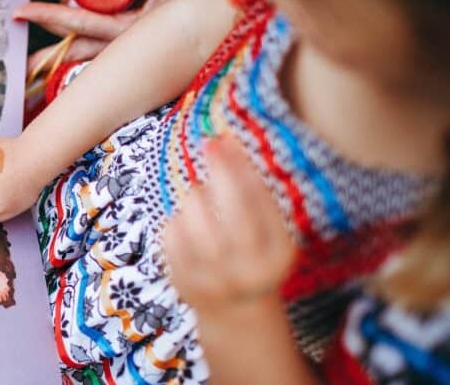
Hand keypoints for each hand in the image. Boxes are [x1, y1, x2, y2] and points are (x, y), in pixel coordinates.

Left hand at [16, 0, 217, 70]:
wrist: (238, 11)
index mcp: (137, 30)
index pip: (84, 25)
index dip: (52, 17)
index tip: (23, 11)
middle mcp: (131, 45)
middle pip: (78, 45)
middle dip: (47, 45)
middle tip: (17, 32)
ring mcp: (133, 49)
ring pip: (89, 51)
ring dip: (62, 49)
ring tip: (32, 48)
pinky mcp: (138, 46)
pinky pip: (104, 49)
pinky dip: (83, 48)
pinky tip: (62, 48)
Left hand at [162, 134, 294, 318]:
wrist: (237, 312)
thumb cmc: (255, 255)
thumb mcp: (270, 231)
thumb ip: (254, 193)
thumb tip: (225, 139)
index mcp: (278, 254)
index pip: (261, 202)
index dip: (243, 165)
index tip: (227, 137)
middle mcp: (249, 270)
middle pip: (232, 210)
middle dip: (221, 170)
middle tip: (211, 144)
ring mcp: (215, 279)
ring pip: (196, 216)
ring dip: (197, 196)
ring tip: (203, 199)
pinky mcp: (184, 281)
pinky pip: (171, 232)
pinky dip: (177, 219)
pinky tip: (188, 226)